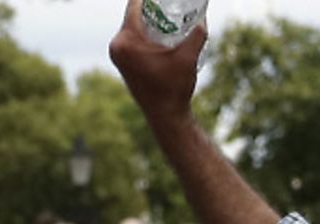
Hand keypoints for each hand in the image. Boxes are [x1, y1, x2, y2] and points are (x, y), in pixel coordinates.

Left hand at [109, 0, 207, 125]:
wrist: (166, 116)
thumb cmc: (174, 88)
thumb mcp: (188, 58)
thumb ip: (196, 35)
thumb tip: (202, 19)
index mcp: (127, 41)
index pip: (135, 6)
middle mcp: (117, 46)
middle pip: (134, 16)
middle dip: (153, 9)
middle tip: (170, 5)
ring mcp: (117, 55)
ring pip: (133, 27)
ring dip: (149, 21)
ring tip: (168, 16)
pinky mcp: (122, 62)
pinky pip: (132, 39)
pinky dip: (146, 33)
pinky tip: (160, 33)